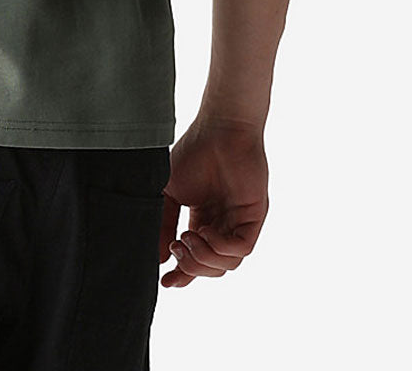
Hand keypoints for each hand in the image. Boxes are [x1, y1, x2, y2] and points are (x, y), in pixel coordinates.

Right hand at [159, 115, 268, 287]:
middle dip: (191, 266)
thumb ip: (162, 223)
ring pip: (227, 264)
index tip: (165, 282)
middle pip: (212, 267)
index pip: (196, 258)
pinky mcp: (254, 217)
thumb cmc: (194, 152)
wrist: (218, 128)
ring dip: (203, 258)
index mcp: (204, 219)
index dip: (182, 274)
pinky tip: (204, 232)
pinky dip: (220, 248)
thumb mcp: (169, 192)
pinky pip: (241, 249)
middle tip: (176, 248)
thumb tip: (158, 258)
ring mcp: (239, 222)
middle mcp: (223, 224)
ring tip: (187, 238)